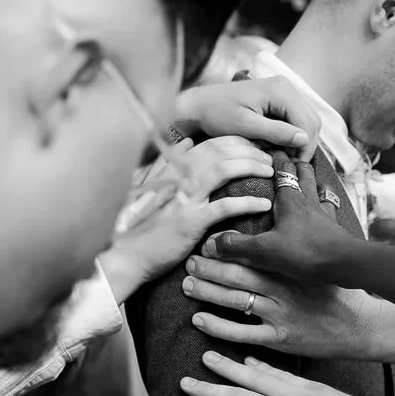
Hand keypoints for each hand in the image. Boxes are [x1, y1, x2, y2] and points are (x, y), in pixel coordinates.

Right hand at [100, 137, 272, 299]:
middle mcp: (177, 177)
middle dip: (249, 149)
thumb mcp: (151, 187)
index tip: (254, 145)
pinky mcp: (189, 222)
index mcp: (172, 168)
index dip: (236, 141)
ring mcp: (183, 198)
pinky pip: (224, 206)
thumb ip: (167, 164)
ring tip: (270, 172)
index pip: (209, 143)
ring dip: (251, 167)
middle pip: (220, 150)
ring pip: (223, 170)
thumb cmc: (139, 223)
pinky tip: (264, 204)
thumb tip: (187, 143)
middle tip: (269, 156)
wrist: (124, 254)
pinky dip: (248, 203)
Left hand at [175, 77, 319, 159]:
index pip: (307, 122)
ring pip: (306, 120)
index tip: (294, 167)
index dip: (305, 147)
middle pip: (311, 120)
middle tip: (291, 165)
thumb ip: (276, 132)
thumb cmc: (217, 114)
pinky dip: (292, 134)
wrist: (199, 104)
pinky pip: (295, 118)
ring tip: (285, 157)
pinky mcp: (278, 98)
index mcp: (280, 90)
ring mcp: (283, 90)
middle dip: (305, 145)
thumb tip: (304, 139)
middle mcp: (286, 86)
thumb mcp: (245, 126)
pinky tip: (280, 146)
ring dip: (299, 140)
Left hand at [183, 254, 381, 360]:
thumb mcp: (318, 268)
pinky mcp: (280, 338)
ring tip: (186, 287)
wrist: (361, 327)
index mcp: (290, 269)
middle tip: (188, 263)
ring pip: (236, 301)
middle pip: (238, 275)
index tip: (206, 244)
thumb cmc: (338, 295)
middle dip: (209, 268)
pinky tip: (199, 320)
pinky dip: (218, 326)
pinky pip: (243, 333)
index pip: (252, 255)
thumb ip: (295, 253)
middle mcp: (283, 290)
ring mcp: (281, 315)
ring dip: (207, 293)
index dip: (226, 249)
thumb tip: (285, 229)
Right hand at [202, 152, 352, 282]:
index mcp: (291, 200)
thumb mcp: (265, 251)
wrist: (345, 264)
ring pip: (319, 189)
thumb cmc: (306, 252)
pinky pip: (330, 210)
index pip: (283, 169)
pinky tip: (322, 212)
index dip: (276, 156)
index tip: (269, 145)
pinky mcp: (336, 229)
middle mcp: (309, 201)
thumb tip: (210, 243)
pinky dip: (324, 205)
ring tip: (308, 180)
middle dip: (296, 163)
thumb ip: (237, 246)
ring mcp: (325, 214)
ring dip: (312, 182)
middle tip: (289, 157)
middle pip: (304, 174)